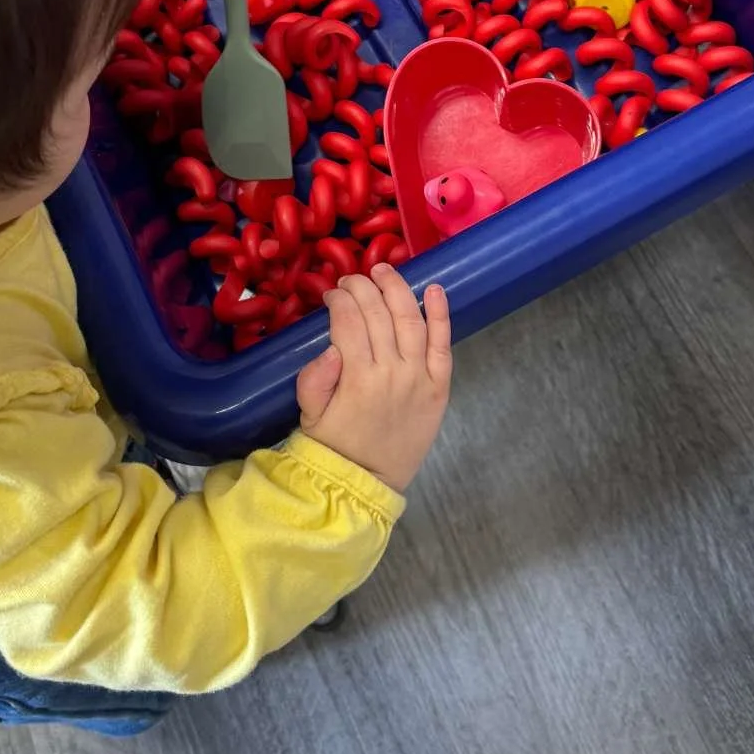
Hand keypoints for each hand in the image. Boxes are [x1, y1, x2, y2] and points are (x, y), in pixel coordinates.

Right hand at [295, 266, 451, 494]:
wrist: (367, 482)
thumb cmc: (335, 445)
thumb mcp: (309, 415)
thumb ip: (314, 379)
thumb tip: (330, 348)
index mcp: (356, 377)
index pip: (349, 320)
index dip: (340, 299)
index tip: (332, 294)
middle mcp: (392, 371)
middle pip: (378, 313)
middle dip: (363, 287)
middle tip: (352, 280)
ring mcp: (419, 377)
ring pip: (411, 319)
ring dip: (397, 289)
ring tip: (384, 271)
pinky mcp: (439, 387)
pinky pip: (443, 344)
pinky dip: (441, 314)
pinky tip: (435, 289)